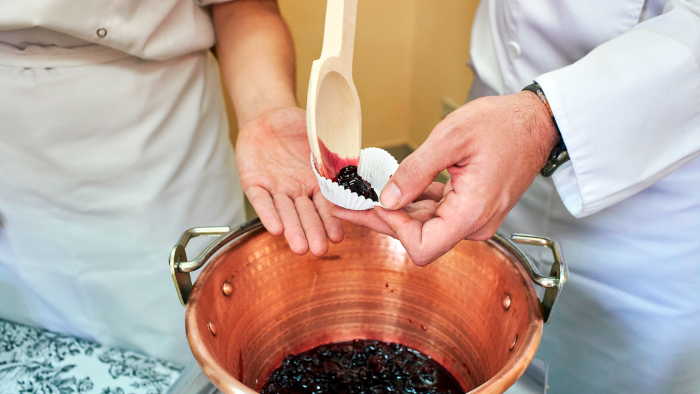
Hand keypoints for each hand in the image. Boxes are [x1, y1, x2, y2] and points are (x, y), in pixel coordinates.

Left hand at [236, 106, 343, 255]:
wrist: (267, 115)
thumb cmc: (297, 125)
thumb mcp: (321, 134)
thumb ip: (335, 149)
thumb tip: (356, 160)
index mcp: (317, 181)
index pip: (326, 205)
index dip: (331, 220)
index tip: (338, 236)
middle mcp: (297, 190)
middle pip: (306, 214)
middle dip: (312, 232)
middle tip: (320, 250)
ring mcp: (276, 188)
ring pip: (285, 212)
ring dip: (292, 230)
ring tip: (300, 249)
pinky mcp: (254, 184)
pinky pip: (261, 201)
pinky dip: (267, 214)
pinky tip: (275, 229)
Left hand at [333, 92, 558, 264]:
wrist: (536, 122)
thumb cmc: (503, 125)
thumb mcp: (451, 138)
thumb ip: (416, 172)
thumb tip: (388, 199)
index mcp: (472, 212)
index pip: (422, 247)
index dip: (393, 228)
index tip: (371, 203)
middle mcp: (473, 224)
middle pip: (416, 236)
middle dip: (379, 218)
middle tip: (341, 203)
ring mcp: (471, 218)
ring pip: (422, 224)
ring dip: (391, 210)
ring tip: (356, 194)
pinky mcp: (468, 208)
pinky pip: (434, 211)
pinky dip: (410, 202)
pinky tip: (387, 189)